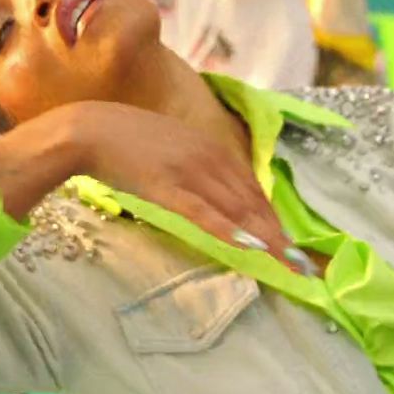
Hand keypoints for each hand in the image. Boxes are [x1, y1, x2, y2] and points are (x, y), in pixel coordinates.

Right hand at [60, 102, 306, 272]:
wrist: (92, 129)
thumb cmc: (129, 144)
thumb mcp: (175, 153)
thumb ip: (200, 171)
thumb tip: (221, 197)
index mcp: (213, 150)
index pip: (253, 190)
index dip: (274, 219)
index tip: (291, 245)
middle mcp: (209, 158)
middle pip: (252, 201)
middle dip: (278, 234)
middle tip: (301, 264)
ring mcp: (189, 172)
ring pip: (235, 208)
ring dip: (264, 236)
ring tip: (285, 260)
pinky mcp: (166, 187)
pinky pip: (202, 211)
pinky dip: (227, 228)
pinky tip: (246, 244)